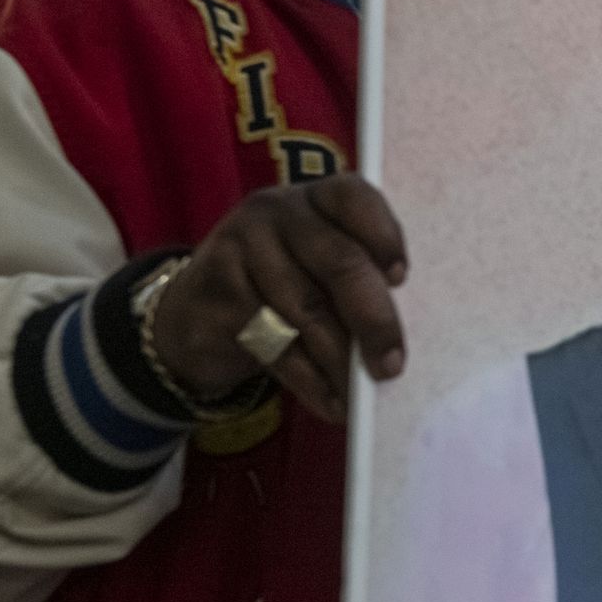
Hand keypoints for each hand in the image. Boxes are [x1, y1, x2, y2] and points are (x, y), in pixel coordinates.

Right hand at [152, 175, 407, 421]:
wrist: (199, 313)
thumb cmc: (285, 288)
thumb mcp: (321, 271)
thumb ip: (358, 283)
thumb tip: (396, 339)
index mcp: (318, 198)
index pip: (356, 198)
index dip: (384, 236)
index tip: (401, 279)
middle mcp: (279, 212)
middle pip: (340, 262)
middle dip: (374, 320)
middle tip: (391, 365)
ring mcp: (242, 247)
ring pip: (307, 310)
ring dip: (341, 362)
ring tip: (363, 397)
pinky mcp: (217, 291)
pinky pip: (274, 342)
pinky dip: (310, 380)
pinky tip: (331, 402)